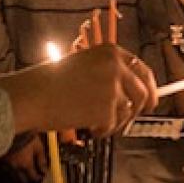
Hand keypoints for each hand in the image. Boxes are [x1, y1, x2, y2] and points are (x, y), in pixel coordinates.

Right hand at [0, 43, 157, 136]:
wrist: (32, 95)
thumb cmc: (50, 82)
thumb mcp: (84, 64)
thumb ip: (108, 73)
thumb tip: (129, 92)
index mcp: (110, 51)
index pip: (142, 69)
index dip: (149, 86)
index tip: (151, 98)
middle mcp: (116, 66)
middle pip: (144, 91)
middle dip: (142, 107)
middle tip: (135, 118)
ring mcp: (113, 87)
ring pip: (129, 111)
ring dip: (117, 121)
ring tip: (97, 123)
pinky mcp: (107, 108)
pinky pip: (113, 125)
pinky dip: (103, 131)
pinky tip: (89, 128)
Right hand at [3, 134, 45, 182]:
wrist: (8, 131)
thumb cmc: (25, 137)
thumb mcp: (37, 146)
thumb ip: (41, 158)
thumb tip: (44, 169)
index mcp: (26, 165)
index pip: (33, 177)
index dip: (38, 178)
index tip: (41, 176)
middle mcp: (16, 168)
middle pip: (22, 180)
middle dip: (28, 179)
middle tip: (32, 174)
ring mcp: (7, 165)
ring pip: (13, 176)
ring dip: (19, 176)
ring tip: (23, 170)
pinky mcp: (1, 160)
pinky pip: (6, 169)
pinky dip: (11, 170)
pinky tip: (13, 164)